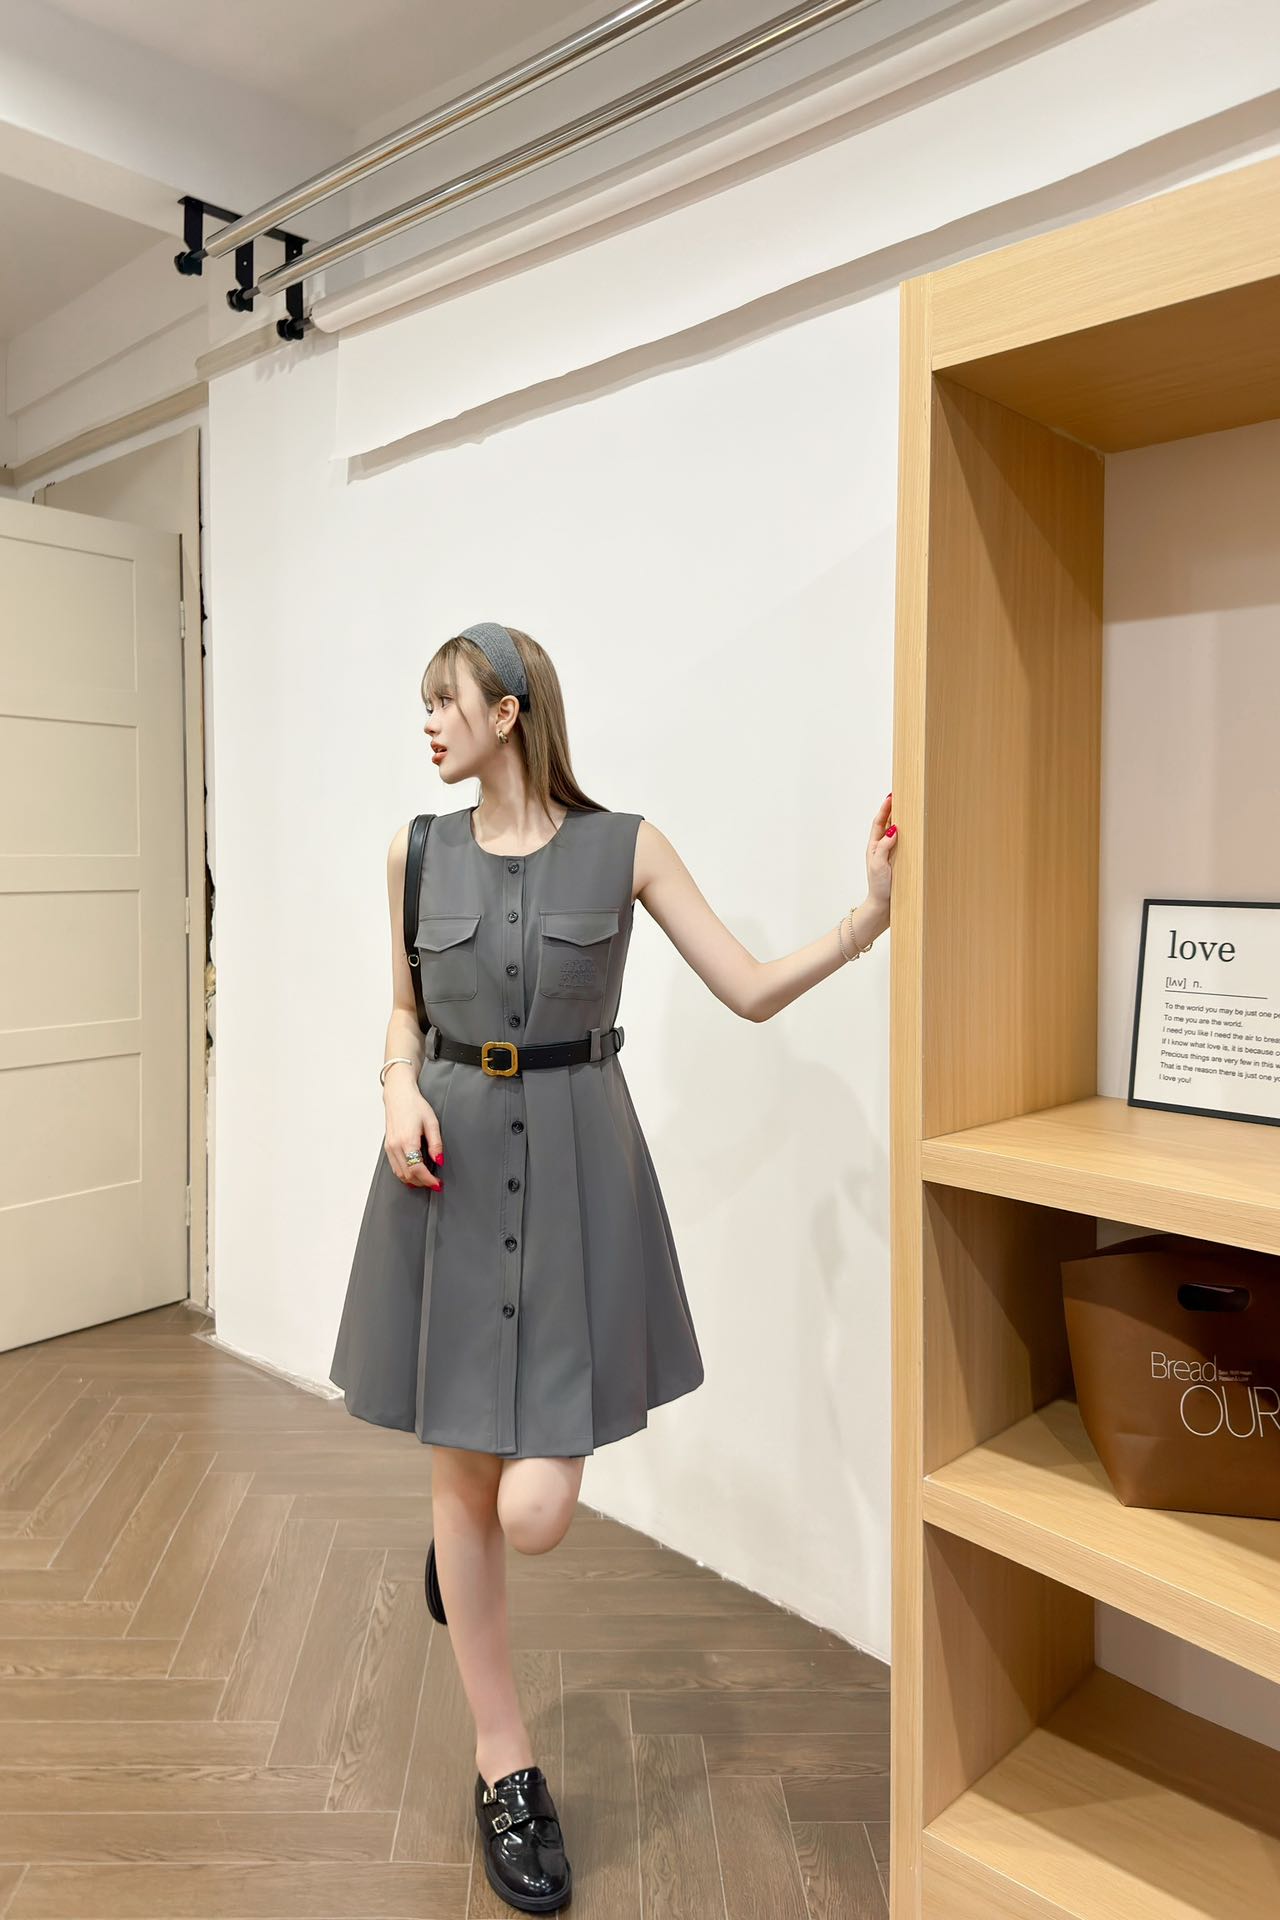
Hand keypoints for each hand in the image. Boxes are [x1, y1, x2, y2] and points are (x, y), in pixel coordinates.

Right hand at [384, 1088, 443, 1188]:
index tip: (437, 1184)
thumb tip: (439, 1161)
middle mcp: (395, 1146)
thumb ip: (436, 1144)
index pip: (417, 1169)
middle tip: (435, 1183)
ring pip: (399, 1174)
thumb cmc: (415, 1106)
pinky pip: (394, 1167)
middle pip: (407, 1175)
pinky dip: (405, 1174)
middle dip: (422, 1182)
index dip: (428, 1180)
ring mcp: (389, 1147)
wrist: (398, 1096)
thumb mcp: (432, 1122)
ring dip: (413, 1180)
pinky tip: (414, 1174)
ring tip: (426, 1180)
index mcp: (407, 1140)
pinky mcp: (387, 1146)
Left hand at [865, 791, 896, 920]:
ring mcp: (890, 855)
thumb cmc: (879, 887)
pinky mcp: (898, 862)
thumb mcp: (879, 865)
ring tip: (909, 808)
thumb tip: (893, 828)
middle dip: (893, 810)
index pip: (879, 823)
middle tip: (902, 796)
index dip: (885, 809)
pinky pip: (903, 844)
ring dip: (901, 820)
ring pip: (895, 833)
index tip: (891, 796)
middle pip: (887, 824)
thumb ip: (884, 846)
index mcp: (874, 846)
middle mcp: (881, 848)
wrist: (883, 906)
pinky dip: (908, 835)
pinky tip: (916, 831)